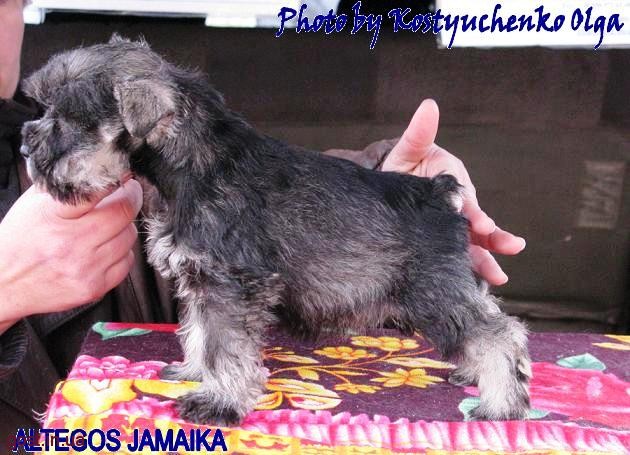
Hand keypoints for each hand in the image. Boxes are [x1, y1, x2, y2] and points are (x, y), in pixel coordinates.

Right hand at [0, 179, 142, 332]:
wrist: (4, 284)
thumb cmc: (19, 241)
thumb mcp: (33, 204)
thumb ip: (65, 186)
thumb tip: (97, 169)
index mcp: (53, 216)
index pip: (98, 191)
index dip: (118, 180)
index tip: (124, 174)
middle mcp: (71, 243)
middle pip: (124, 213)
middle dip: (131, 199)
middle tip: (129, 193)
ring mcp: (85, 268)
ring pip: (129, 236)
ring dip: (125, 226)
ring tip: (110, 223)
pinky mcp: (94, 288)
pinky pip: (127, 262)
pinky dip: (122, 252)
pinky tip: (107, 247)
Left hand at [381, 99, 524, 284]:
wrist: (385, 185)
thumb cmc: (400, 166)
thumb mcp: (408, 150)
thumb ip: (420, 133)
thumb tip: (430, 105)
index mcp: (454, 181)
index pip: (467, 198)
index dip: (475, 212)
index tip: (483, 224)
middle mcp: (458, 205)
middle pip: (477, 223)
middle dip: (493, 237)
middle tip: (510, 248)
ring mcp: (452, 226)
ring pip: (472, 244)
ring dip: (486, 259)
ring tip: (500, 277)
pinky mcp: (442, 241)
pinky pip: (458, 255)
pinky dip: (467, 270)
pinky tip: (473, 287)